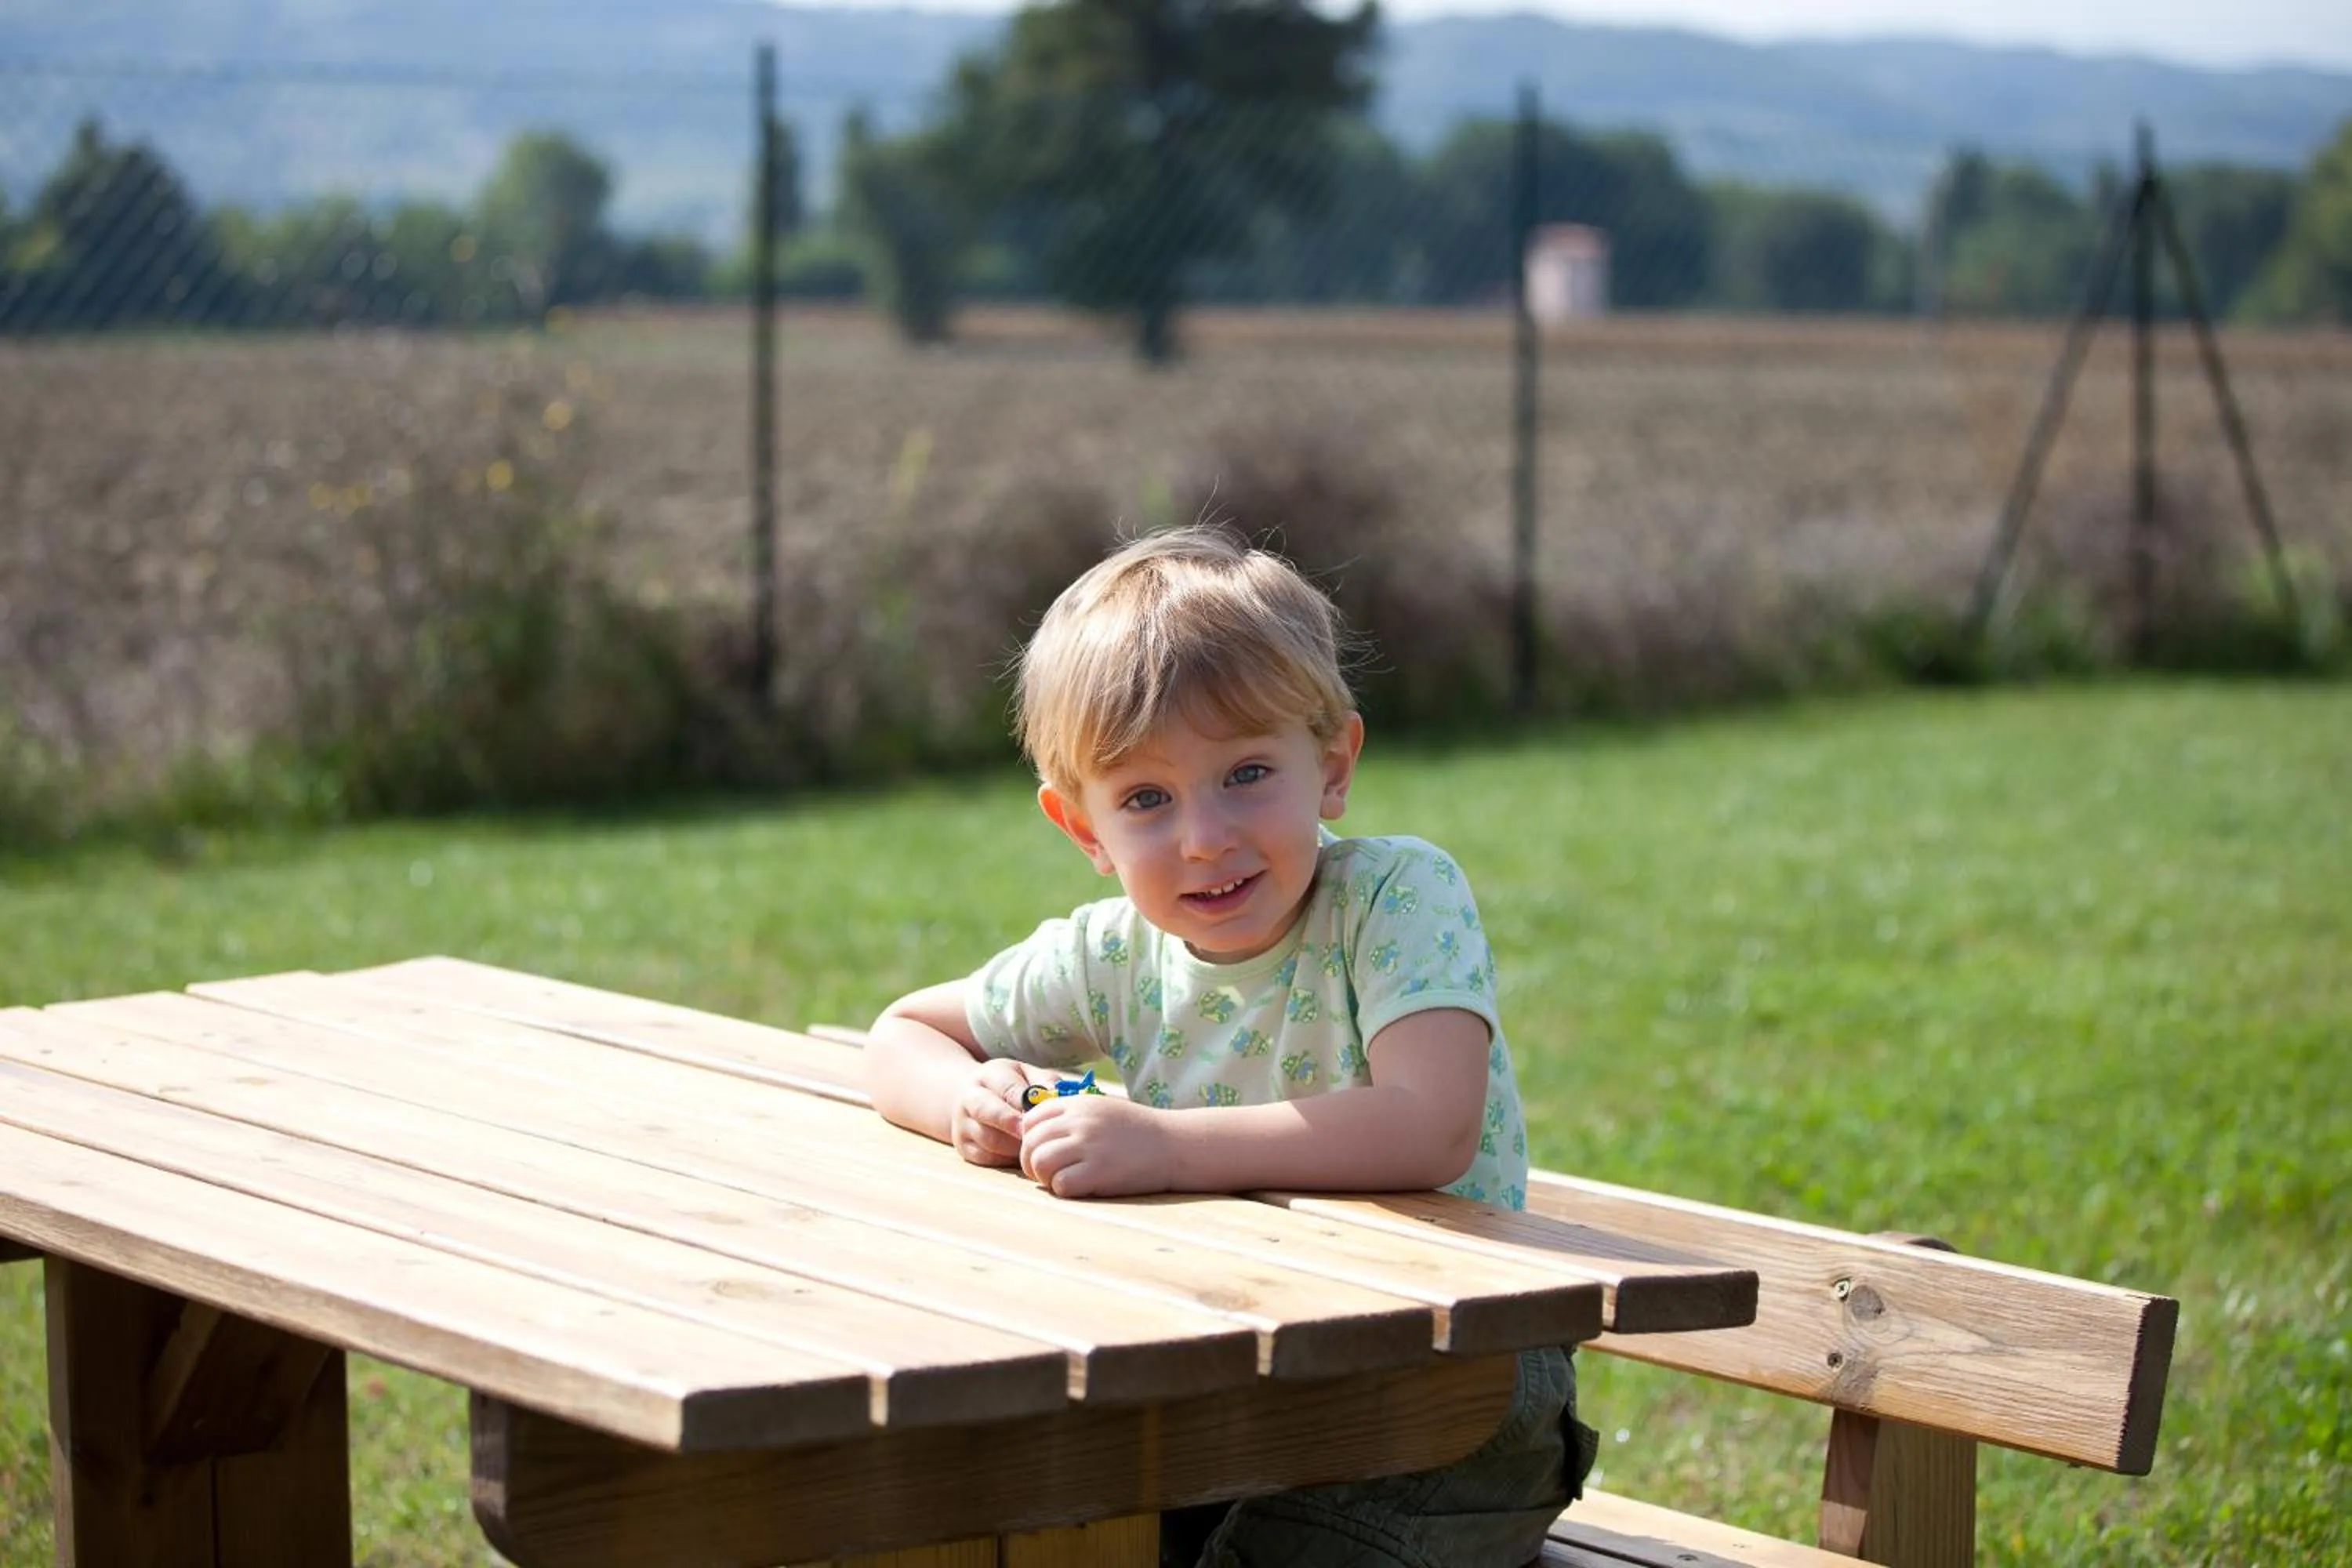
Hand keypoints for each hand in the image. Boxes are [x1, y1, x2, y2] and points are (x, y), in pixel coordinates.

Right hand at [950, 1059, 1056, 1167]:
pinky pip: (986, 1158)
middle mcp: (970, 1098)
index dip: (1026, 1103)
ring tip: (1034, 1148)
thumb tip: (1060, 1096)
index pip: (1007, 1088)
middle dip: (1013, 1124)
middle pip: (988, 1111)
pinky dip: (1005, 1159)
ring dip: (1014, 1147)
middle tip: (1034, 1135)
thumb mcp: (1026, 1076)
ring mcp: (963, 1123)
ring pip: (988, 1139)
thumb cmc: (1011, 1087)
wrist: (974, 1099)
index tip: (1044, 1114)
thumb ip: (1045, 1082)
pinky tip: (1021, 1156)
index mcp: (988, 1075)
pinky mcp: (964, 1146)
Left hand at [1020, 1094, 1173, 1197]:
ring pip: (1039, 1163)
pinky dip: (1064, 1190)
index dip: (1031, 1140)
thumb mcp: (1102, 1109)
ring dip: (1045, 1177)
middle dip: (1032, 1162)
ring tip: (1062, 1181)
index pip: (1031, 1119)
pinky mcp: (1098, 1171)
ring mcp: (1088, 1145)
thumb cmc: (1137, 1132)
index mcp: (1078, 1103)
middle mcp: (1079, 1121)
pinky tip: (1080, 1188)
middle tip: (1048, 1173)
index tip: (1045, 1152)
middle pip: (1030, 1143)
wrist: (1175, 1144)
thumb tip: (1034, 1132)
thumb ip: (1071, 1115)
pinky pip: (1060, 1184)